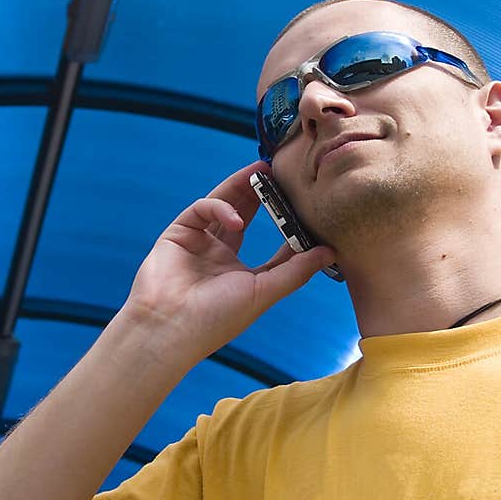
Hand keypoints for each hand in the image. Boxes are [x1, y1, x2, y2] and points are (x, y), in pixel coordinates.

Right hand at [123, 161, 336, 361]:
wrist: (170, 328)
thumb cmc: (216, 320)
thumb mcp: (263, 293)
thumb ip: (296, 271)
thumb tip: (330, 252)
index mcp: (240, 271)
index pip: (267, 238)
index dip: (284, 220)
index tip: (305, 204)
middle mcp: (219, 253)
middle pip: (244, 212)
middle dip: (262, 192)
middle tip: (281, 172)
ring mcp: (198, 241)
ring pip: (222, 203)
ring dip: (242, 186)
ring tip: (262, 171)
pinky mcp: (178, 232)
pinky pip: (202, 209)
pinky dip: (219, 208)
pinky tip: (235, 220)